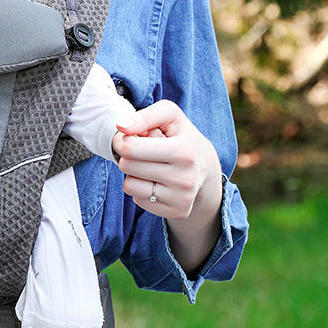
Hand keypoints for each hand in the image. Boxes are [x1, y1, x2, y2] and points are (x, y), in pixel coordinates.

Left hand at [114, 100, 219, 220]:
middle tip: (141, 152)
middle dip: (127, 156)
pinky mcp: (178, 212)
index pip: (130, 148)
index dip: (123, 140)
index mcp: (184, 151)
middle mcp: (185, 178)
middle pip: (127, 166)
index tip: (130, 137)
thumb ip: (144, 115)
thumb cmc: (182, 136)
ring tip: (149, 165)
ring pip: (129, 186)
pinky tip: (156, 180)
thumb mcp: (169, 116)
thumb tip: (121, 126)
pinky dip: (141, 189)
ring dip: (133, 174)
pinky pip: (138, 200)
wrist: (207, 167)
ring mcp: (183, 198)